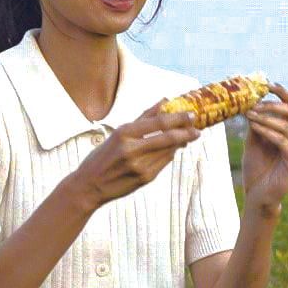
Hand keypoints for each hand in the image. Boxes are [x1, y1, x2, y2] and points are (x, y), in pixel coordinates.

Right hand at [75, 106, 202, 210]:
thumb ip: (143, 118)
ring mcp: (140, 166)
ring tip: (187, 137)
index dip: (178, 119)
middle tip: (197, 128)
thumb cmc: (103, 156)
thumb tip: (165, 101)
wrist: (90, 186)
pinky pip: (164, 163)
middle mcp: (132, 150)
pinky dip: (170, 154)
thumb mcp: (118, 134)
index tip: (192, 115)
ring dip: (180, 144)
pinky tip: (172, 150)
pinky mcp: (145, 178)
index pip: (158, 123)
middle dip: (186, 132)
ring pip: (169, 151)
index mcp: (124, 134)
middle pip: (168, 138)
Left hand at [239, 87, 287, 214]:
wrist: (258, 194)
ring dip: (265, 118)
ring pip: (285, 125)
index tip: (265, 83)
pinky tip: (254, 127)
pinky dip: (267, 131)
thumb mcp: (253, 140)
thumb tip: (249, 101)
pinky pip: (282, 141)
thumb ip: (256, 123)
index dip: (280, 92)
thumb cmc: (257, 168)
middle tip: (253, 103)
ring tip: (248, 115)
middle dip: (271, 104)